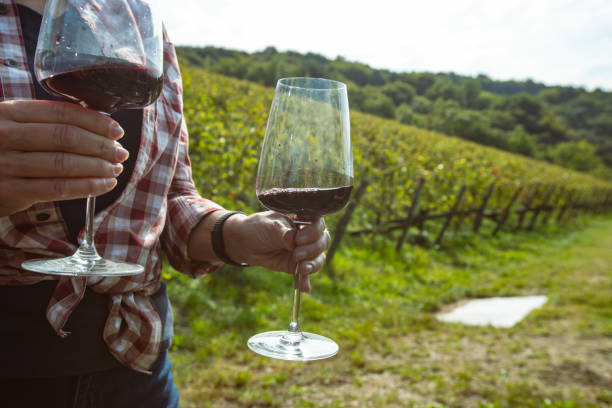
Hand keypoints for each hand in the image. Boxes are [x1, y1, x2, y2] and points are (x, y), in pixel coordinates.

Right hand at [0, 100, 128, 216]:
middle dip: (101, 145)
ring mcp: (6, 164)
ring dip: (98, 167)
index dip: (95, 121)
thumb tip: (97, 122)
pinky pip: (58, 188)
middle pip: (66, 137)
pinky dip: (87, 186)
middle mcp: (5, 135)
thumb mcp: (11, 125)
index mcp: (9, 112)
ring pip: (65, 164)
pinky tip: (105, 184)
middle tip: (121, 152)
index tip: (116, 130)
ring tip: (116, 168)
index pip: (62, 113)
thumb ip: (43, 121)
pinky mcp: (11, 191)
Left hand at [224, 211, 330, 291]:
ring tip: (301, 269)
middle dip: (313, 249)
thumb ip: (285, 234)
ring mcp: (303, 250)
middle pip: (323, 241)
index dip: (313, 232)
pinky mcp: (297, 265)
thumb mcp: (271, 227)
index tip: (299, 238)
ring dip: (312, 265)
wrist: (244, 243)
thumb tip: (296, 243)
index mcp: (303, 219)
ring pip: (318, 258)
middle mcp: (307, 234)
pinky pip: (306, 274)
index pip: (318, 224)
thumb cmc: (258, 228)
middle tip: (297, 254)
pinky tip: (303, 288)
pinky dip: (305, 281)